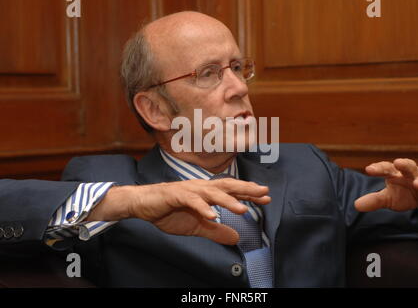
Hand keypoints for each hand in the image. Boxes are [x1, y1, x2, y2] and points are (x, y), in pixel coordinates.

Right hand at [88, 178, 270, 244]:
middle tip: (264, 192)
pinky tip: (212, 216)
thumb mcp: (197, 226)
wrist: (143, 204)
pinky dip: (202, 208)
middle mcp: (201, 187)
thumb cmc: (169, 211)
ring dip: (228, 200)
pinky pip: (191, 201)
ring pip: (212, 193)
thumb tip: (236, 238)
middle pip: (227, 186)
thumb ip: (216, 231)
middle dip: (246, 189)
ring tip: (242, 209)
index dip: (249, 194)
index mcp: (207, 193)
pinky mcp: (176, 195)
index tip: (267, 198)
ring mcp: (189, 190)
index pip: (232, 192)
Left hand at [354, 158, 417, 223]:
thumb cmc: (405, 192)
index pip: (386, 167)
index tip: (368, 169)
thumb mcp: (389, 197)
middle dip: (404, 164)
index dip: (378, 168)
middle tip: (397, 162)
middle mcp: (413, 174)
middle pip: (409, 165)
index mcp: (397, 173)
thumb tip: (356, 205)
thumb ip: (375, 200)